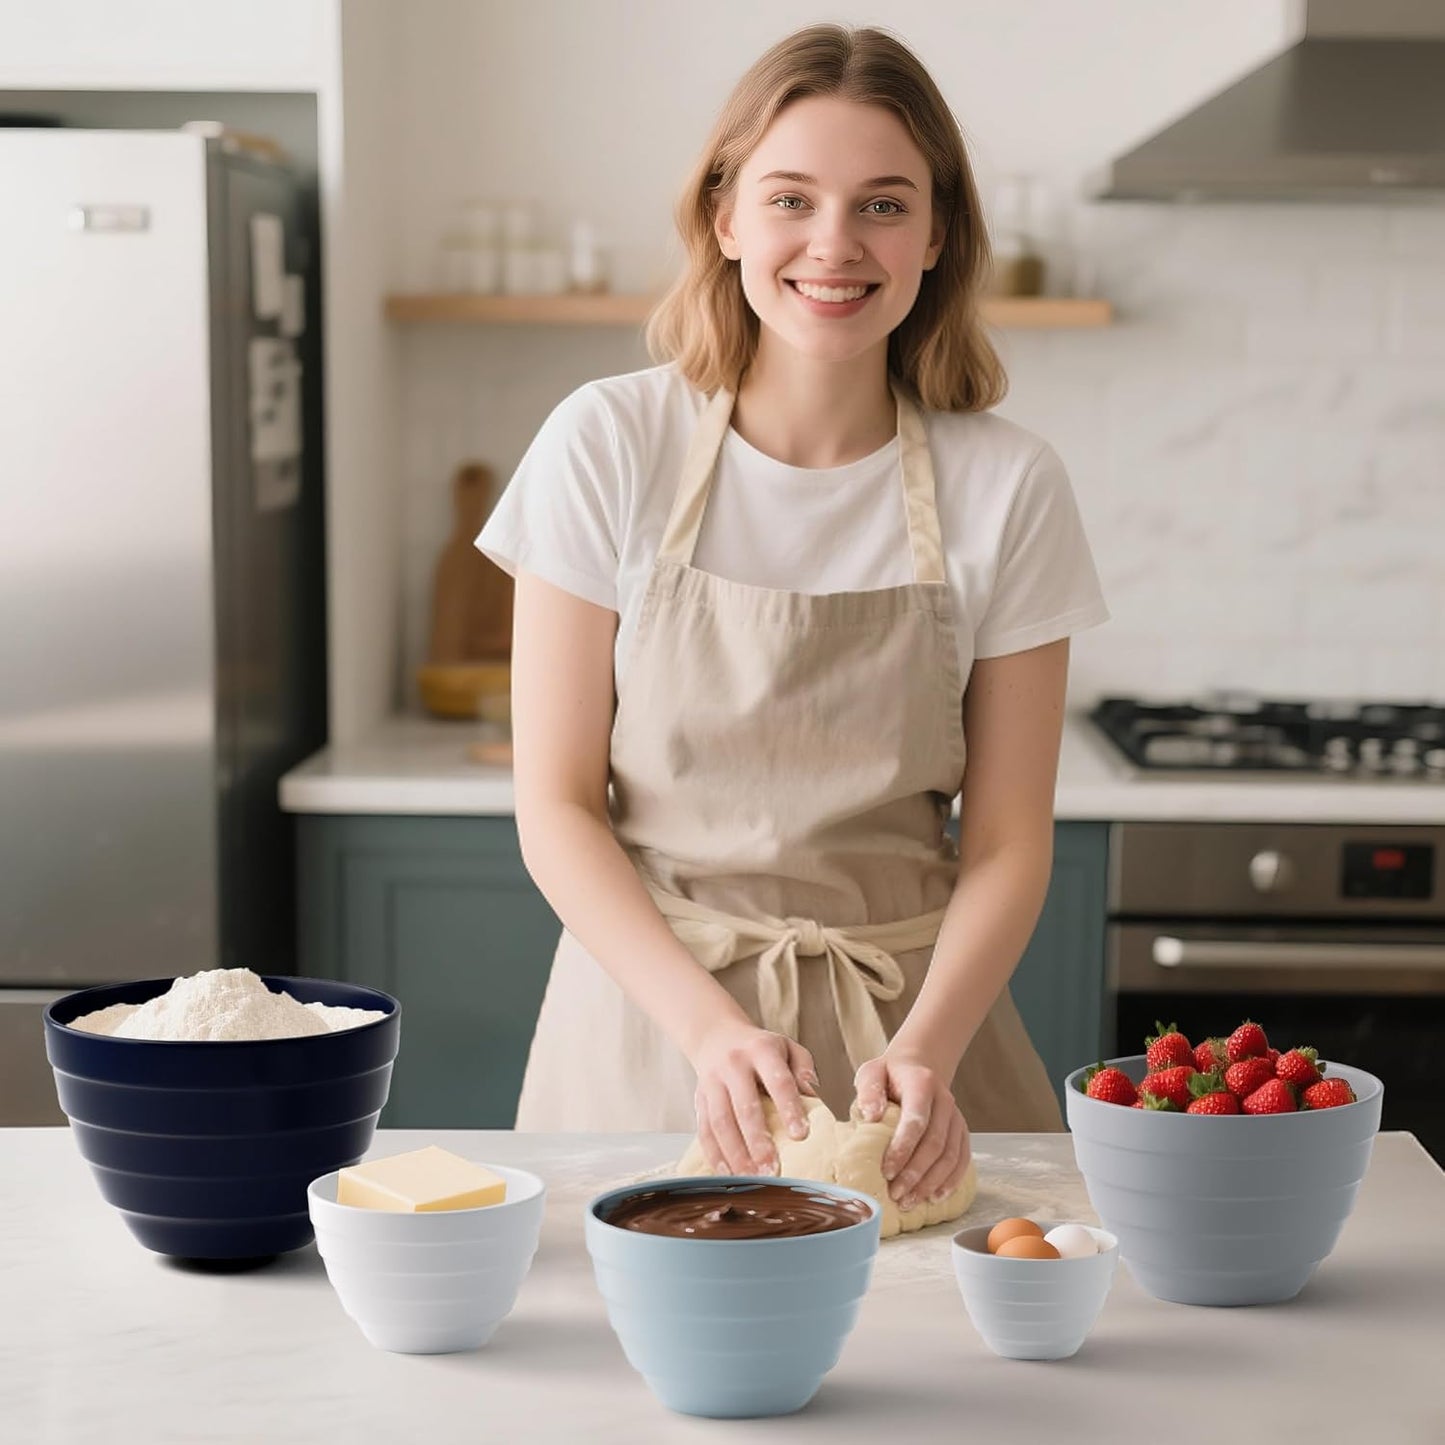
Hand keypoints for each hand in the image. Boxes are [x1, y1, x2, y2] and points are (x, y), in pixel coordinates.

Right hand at [689, 1020, 818, 1175]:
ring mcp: (712, 1082)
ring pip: (720, 1122)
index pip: (778, 1081)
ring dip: (735, 1153)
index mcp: (761, 1050)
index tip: (801, 1135)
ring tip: (751, 1177)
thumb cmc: (760, 1048)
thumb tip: (815, 1098)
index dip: (789, 1108)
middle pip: (744, 1106)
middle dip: (758, 1141)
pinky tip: (727, 1172)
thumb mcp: (788, 1048)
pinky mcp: (699, 1099)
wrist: (716, 1035)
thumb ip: (804, 1070)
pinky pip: (704, 1129)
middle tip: (772, 1169)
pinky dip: (714, 1154)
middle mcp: (734, 1065)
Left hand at [853, 1051, 970, 1209]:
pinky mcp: (962, 1131)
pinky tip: (935, 1197)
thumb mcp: (872, 1072)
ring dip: (931, 1183)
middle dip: (915, 1173)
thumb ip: (869, 1091)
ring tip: (910, 1202)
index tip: (887, 1172)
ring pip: (950, 1156)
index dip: (903, 1149)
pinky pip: (962, 1160)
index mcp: (922, 1084)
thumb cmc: (890, 1075)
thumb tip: (871, 1116)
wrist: (919, 1067)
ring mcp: (956, 1117)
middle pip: (935, 1143)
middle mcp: (944, 1101)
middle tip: (896, 1194)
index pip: (916, 1120)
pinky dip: (951, 1181)